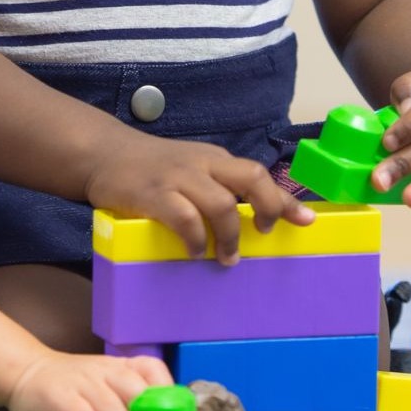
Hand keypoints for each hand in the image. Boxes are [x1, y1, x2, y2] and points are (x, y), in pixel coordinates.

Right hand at [2, 349, 170, 410]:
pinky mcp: (62, 397)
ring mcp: (84, 382)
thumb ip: (127, 402)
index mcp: (120, 366)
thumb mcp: (103, 385)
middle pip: (138, 396)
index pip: (154, 370)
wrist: (26, 372)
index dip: (169, 395)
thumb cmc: (72, 387)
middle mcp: (106, 371)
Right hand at [85, 134, 314, 263]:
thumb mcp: (193, 169)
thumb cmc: (154, 168)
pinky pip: (184, 217)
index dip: (285, 200)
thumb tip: (255, 217)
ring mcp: (178, 177)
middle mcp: (202, 164)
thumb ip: (220, 185)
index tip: (306, 221)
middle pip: (250, 178)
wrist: (104, 154)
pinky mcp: (153, 193)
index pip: (258, 175)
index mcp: (215, 160)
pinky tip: (194, 251)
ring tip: (227, 257)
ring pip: (221, 203)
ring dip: (230, 235)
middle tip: (264, 234)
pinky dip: (195, 239)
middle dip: (268, 209)